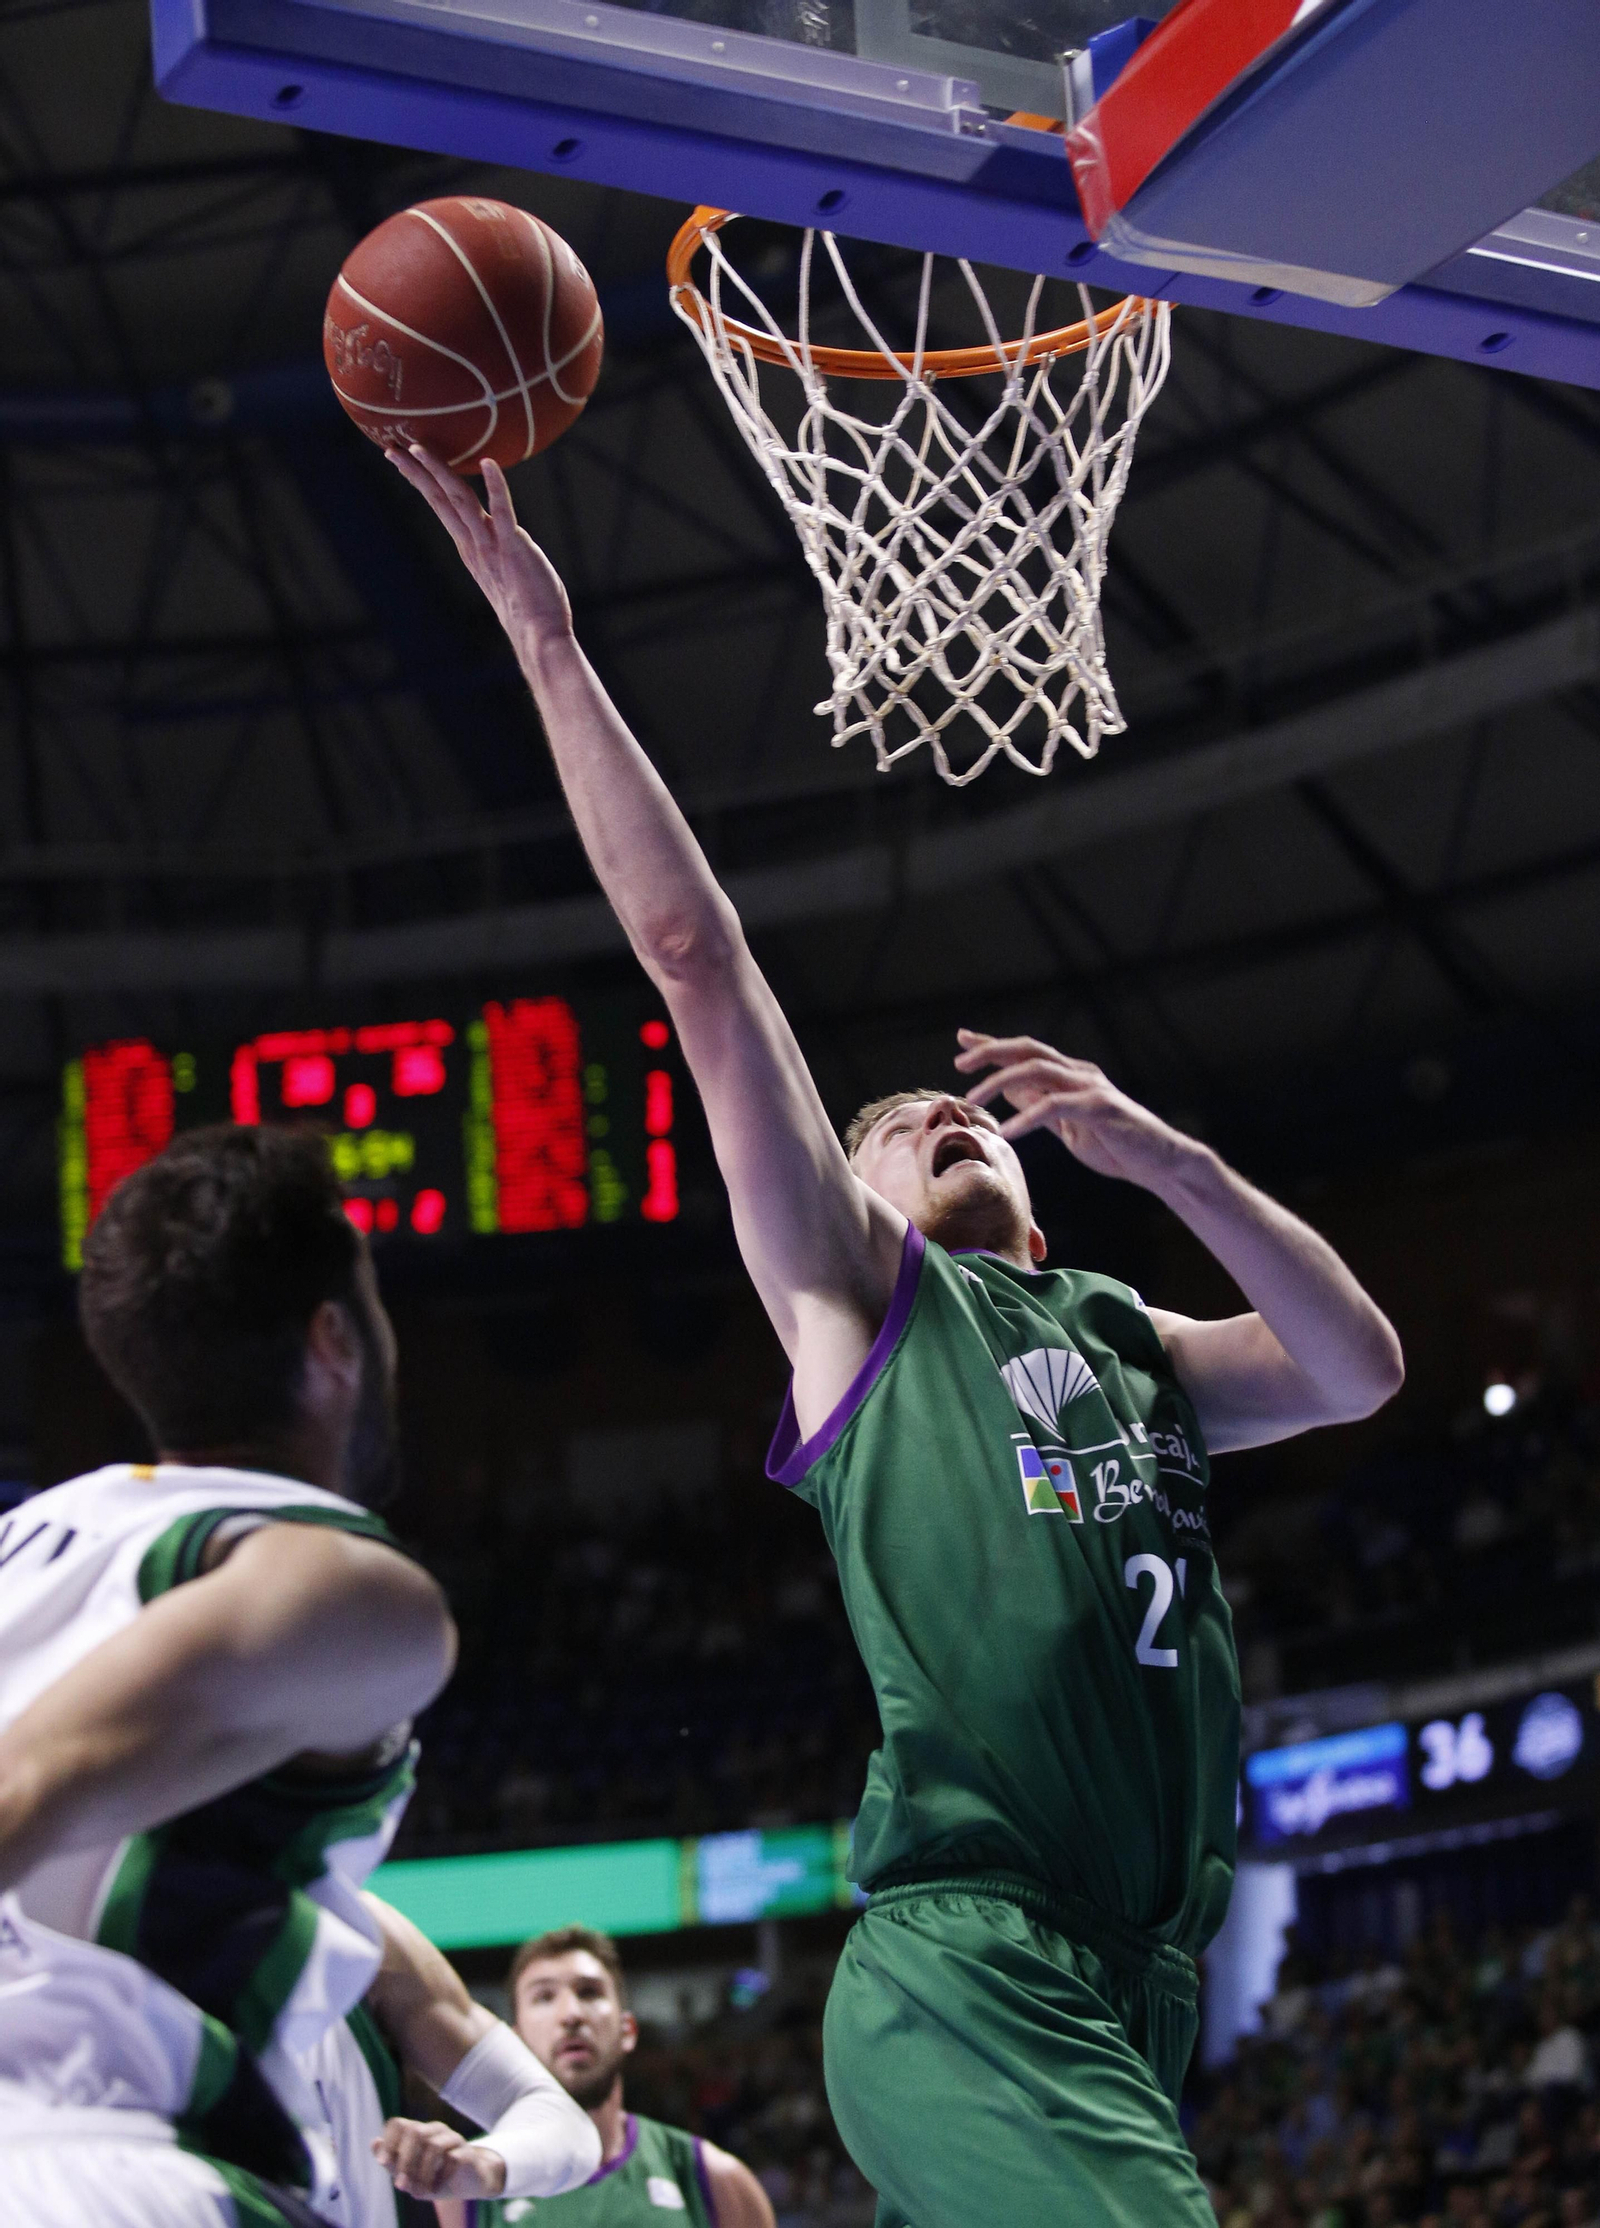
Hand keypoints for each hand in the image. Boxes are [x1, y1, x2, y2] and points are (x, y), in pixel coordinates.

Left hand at [372, 2116, 506, 2198]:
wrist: (469, 2183)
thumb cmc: (435, 2177)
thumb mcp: (410, 2175)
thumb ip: (393, 2162)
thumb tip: (374, 2142)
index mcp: (419, 2132)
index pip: (398, 2123)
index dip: (388, 2142)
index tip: (383, 2163)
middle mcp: (435, 2130)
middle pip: (415, 2131)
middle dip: (404, 2160)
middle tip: (400, 2185)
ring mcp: (453, 2138)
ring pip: (432, 2146)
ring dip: (422, 2173)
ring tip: (419, 2192)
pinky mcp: (467, 2152)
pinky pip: (451, 2160)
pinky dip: (439, 2178)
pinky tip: (436, 2190)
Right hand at [386, 445, 571, 648]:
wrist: (539, 637)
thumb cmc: (529, 609)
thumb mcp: (506, 571)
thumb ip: (499, 549)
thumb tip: (501, 534)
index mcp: (470, 548)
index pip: (441, 506)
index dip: (422, 480)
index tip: (403, 458)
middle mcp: (474, 544)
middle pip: (439, 499)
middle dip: (416, 471)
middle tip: (392, 446)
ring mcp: (491, 545)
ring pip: (459, 500)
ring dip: (438, 471)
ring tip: (418, 447)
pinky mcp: (514, 547)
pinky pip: (504, 512)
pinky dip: (496, 486)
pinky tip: (488, 463)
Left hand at [953, 1030, 1200, 1193]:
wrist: (1160, 1163)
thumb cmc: (1115, 1145)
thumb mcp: (1068, 1124)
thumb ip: (1041, 1104)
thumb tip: (1008, 1089)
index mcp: (1072, 1074)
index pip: (1027, 1050)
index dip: (994, 1043)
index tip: (963, 1039)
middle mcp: (1080, 1072)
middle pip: (1029, 1049)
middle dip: (991, 1051)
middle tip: (960, 1063)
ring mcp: (1091, 1087)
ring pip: (1038, 1070)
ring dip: (1000, 1081)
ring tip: (974, 1097)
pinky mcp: (1100, 1108)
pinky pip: (1055, 1106)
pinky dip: (1027, 1117)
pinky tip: (1007, 1131)